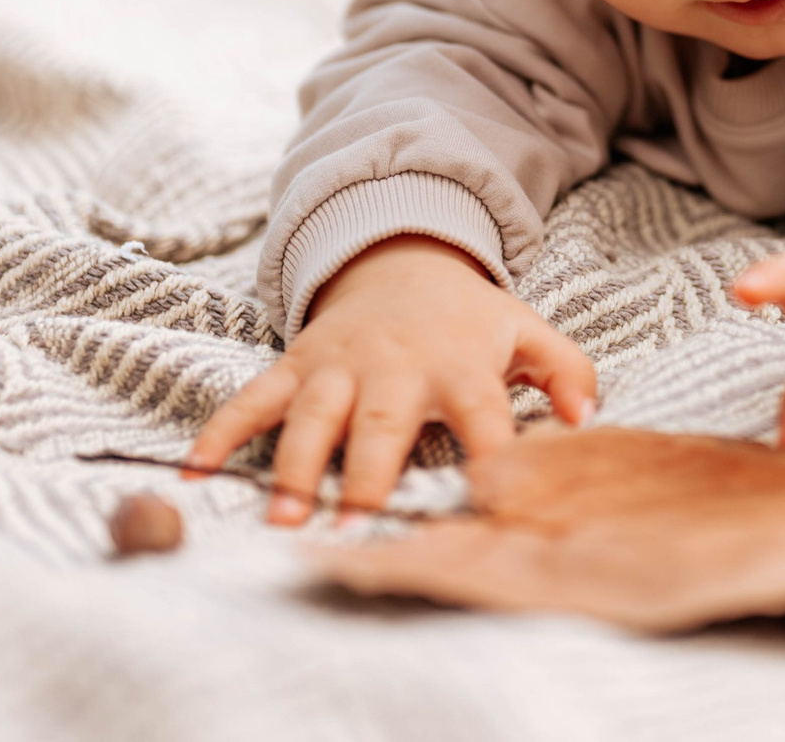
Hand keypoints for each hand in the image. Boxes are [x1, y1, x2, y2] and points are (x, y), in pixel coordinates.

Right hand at [184, 235, 595, 524]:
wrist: (400, 259)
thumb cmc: (467, 319)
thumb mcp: (525, 332)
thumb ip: (566, 371)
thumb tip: (587, 417)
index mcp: (459, 364)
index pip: (483, 411)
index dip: (489, 451)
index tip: (488, 500)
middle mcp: (394, 367)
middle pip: (382, 421)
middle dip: (368, 472)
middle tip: (356, 524)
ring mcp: (337, 366)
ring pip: (312, 416)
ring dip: (296, 465)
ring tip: (285, 516)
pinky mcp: (295, 366)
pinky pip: (252, 398)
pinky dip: (221, 430)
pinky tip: (197, 470)